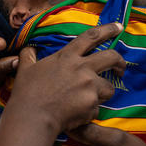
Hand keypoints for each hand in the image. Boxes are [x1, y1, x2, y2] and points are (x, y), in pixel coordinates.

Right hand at [8, 23, 126, 133]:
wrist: (32, 119)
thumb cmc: (27, 93)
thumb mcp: (25, 69)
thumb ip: (29, 55)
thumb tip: (29, 49)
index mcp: (67, 56)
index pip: (91, 37)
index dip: (107, 29)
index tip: (118, 26)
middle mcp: (82, 69)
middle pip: (112, 57)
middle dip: (120, 62)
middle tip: (120, 68)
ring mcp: (89, 87)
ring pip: (109, 87)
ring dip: (103, 93)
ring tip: (90, 99)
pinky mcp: (92, 106)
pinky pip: (97, 108)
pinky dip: (90, 111)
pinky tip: (77, 115)